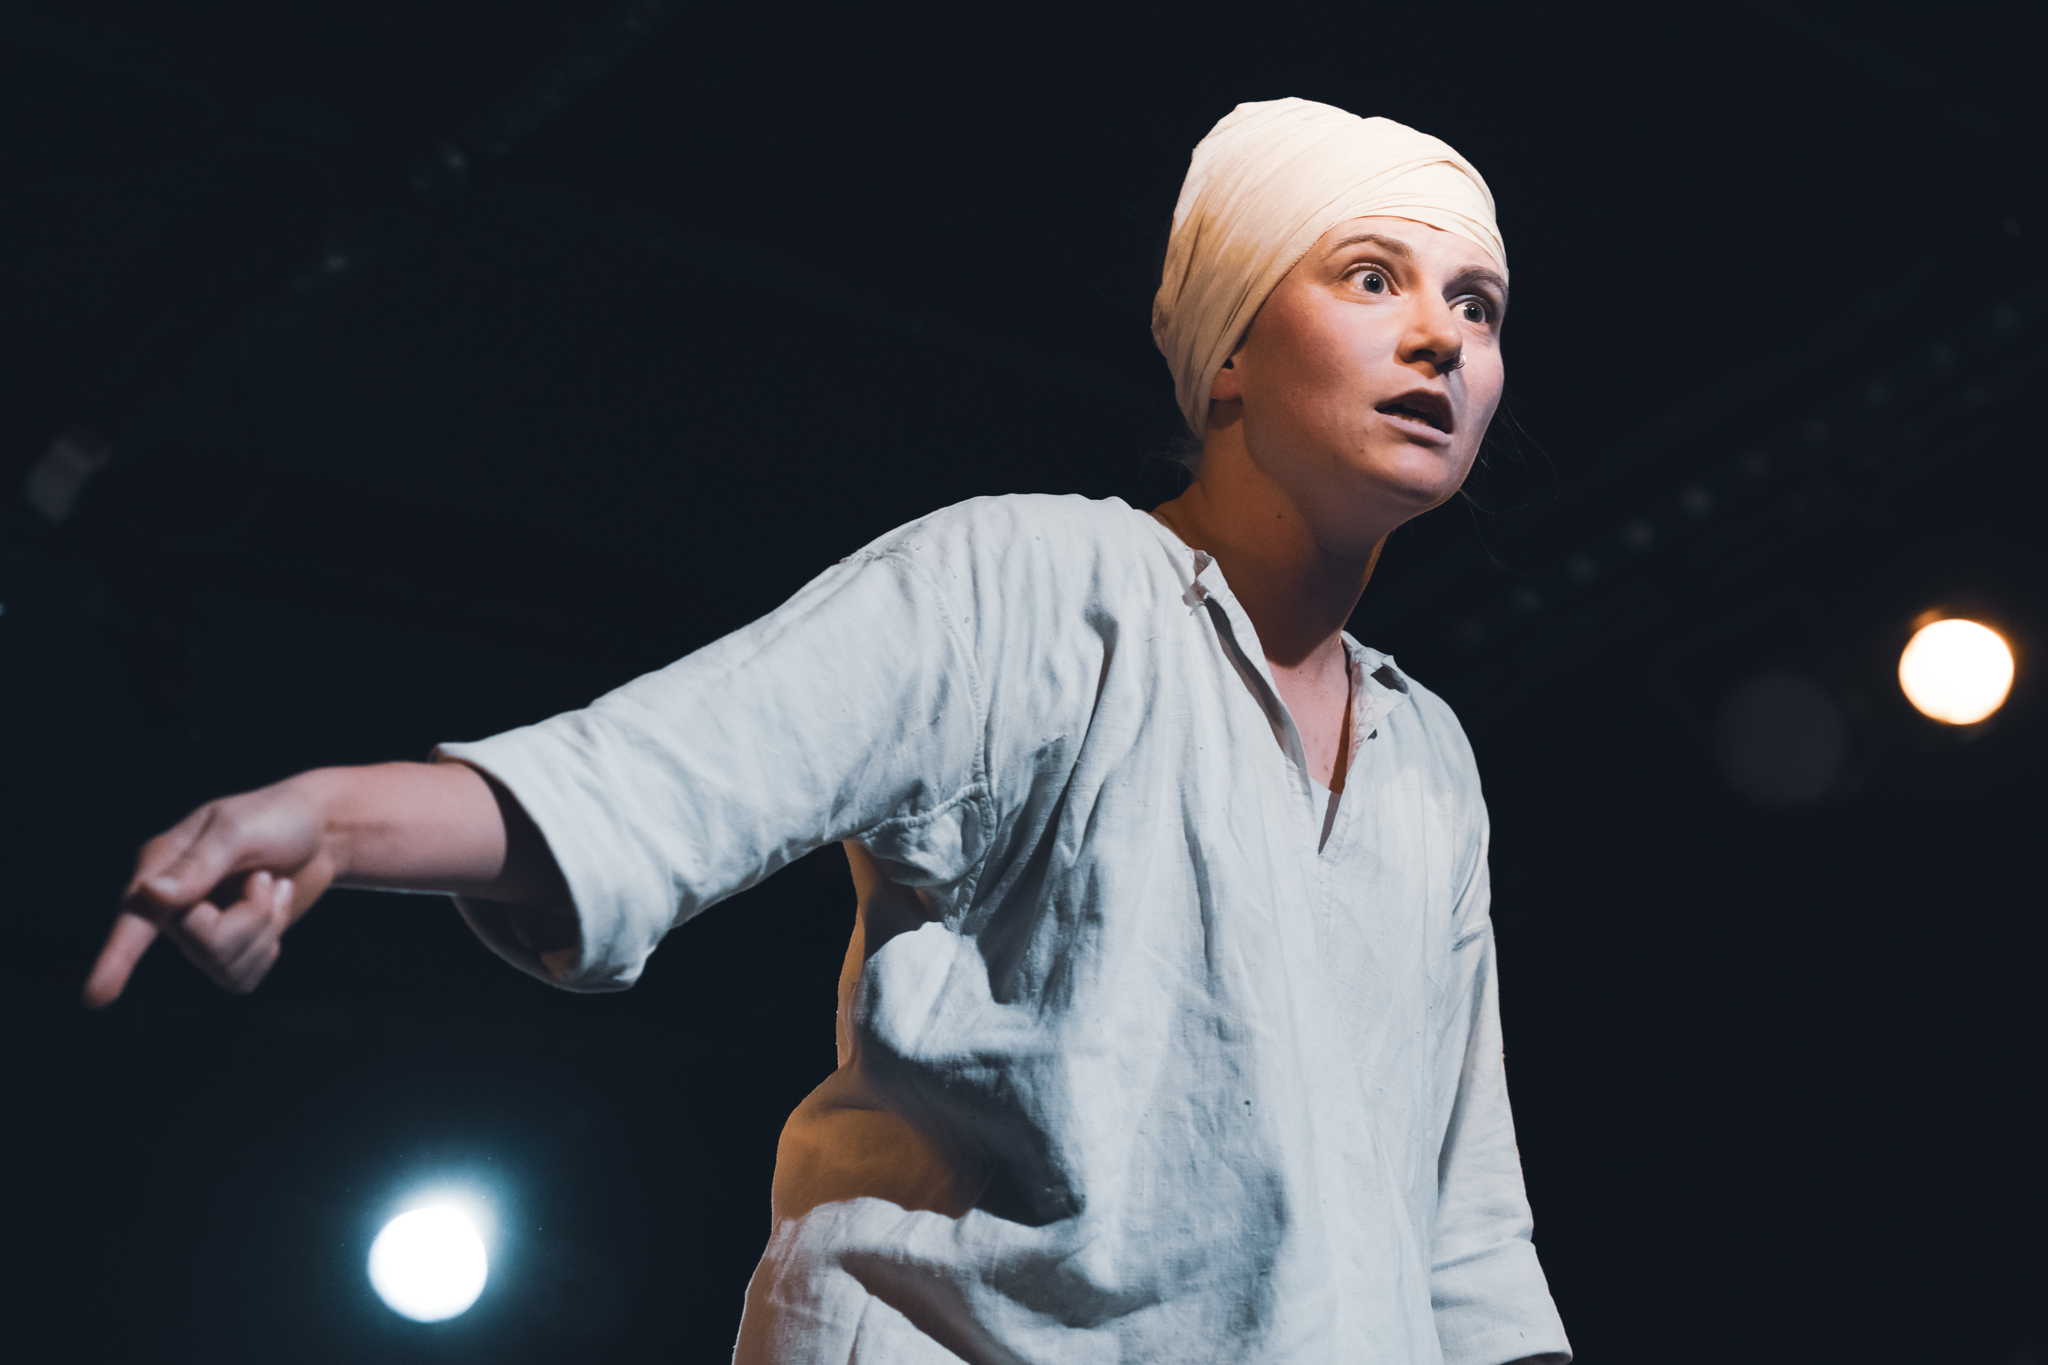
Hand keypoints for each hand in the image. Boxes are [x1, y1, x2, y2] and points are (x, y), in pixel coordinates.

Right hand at [84, 777, 340, 1007]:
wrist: (321, 831)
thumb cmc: (276, 818)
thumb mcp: (238, 831)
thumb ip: (199, 865)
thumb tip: (150, 895)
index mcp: (160, 868)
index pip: (135, 917)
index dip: (116, 958)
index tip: (97, 997)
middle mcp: (170, 906)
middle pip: (204, 946)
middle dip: (253, 914)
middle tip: (265, 876)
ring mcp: (197, 932)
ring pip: (225, 966)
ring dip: (266, 925)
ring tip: (270, 886)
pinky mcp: (226, 951)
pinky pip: (242, 978)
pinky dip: (270, 945)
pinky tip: (274, 909)